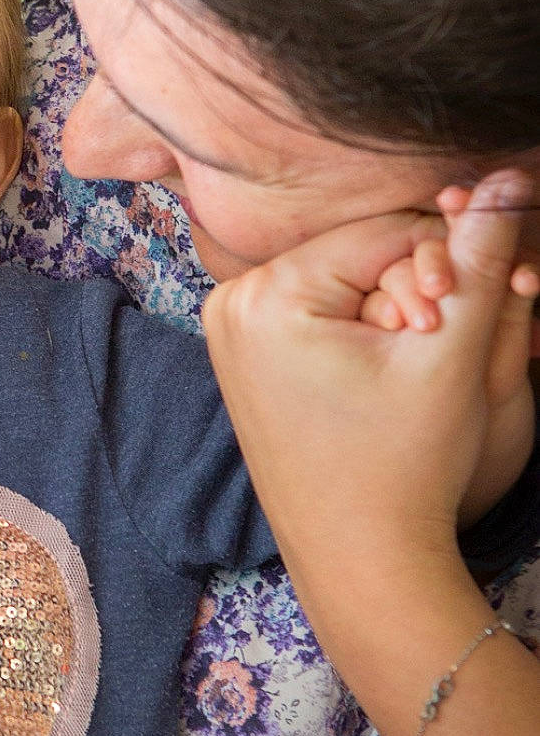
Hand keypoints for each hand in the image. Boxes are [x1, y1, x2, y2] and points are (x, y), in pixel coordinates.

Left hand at [202, 173, 534, 565]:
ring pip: (345, 278)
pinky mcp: (241, 352)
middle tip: (445, 339)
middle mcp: (231, 300)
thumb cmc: (405, 466)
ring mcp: (228, 327)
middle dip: (418, 281)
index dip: (446, 262)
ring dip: (394, 300)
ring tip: (420, 356)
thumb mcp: (451, 354)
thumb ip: (482, 260)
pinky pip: (319, 309)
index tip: (465, 317)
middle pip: (359, 252)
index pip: (386, 231)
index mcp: (266, 294)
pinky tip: (388, 365)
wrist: (360, 558)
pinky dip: (362, 324)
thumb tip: (508, 178)